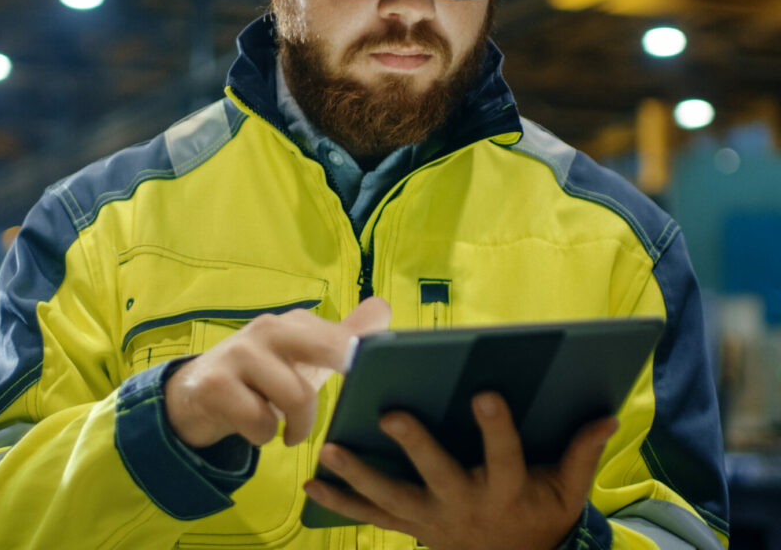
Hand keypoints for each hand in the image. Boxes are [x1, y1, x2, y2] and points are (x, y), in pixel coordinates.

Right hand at [164, 296, 390, 448]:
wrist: (196, 393)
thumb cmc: (264, 375)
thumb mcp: (304, 358)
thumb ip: (344, 336)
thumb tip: (384, 307)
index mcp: (295, 322)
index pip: (342, 334)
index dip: (363, 355)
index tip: (376, 372)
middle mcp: (270, 328)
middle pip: (326, 347)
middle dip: (346, 368)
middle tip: (349, 398)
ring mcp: (241, 353)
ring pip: (296, 396)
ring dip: (297, 425)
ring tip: (288, 430)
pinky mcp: (215, 384)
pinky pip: (260, 422)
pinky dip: (264, 435)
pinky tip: (255, 428)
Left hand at [304, 392, 617, 549]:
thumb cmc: (540, 520)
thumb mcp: (568, 492)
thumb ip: (582, 453)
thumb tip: (608, 414)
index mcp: (505, 490)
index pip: (504, 455)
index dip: (496, 427)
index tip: (485, 393)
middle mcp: (464, 505)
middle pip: (437, 474)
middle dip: (414, 445)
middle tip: (389, 414)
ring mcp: (432, 520)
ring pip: (391, 498)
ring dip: (358, 475)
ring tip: (329, 449)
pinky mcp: (411, 527)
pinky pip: (371, 518)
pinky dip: (340, 503)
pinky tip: (311, 485)